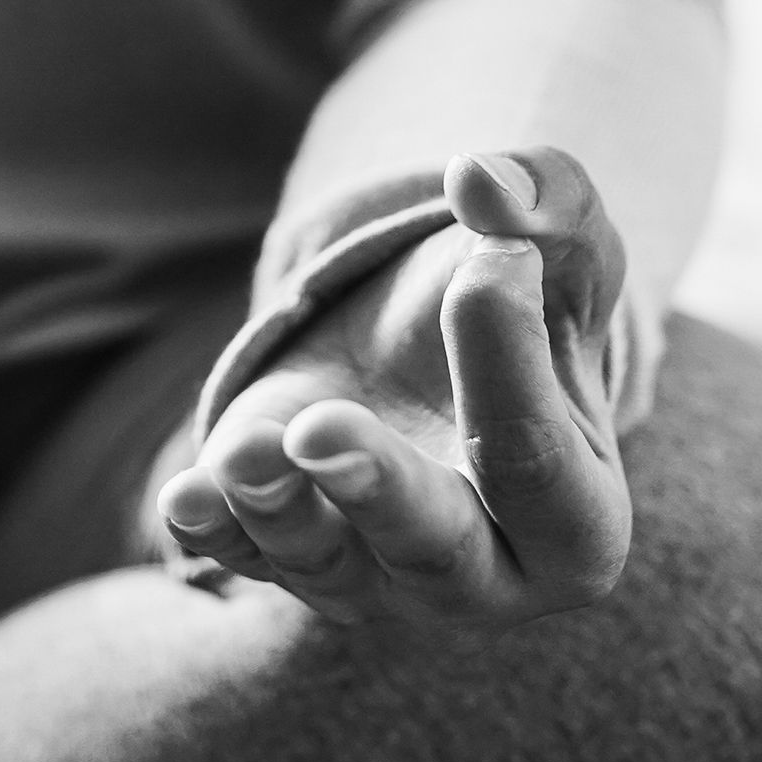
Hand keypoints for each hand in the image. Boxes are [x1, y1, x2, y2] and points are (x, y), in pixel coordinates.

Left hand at [157, 149, 631, 627]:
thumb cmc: (522, 315)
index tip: (490, 255)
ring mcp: (375, 582)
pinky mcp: (285, 558)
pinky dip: (211, 530)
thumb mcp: (564, 252)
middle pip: (431, 549)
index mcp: (576, 526)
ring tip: (242, 449)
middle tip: (318, 429)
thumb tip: (482, 179)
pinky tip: (185, 496)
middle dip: (373, 489)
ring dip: (273, 507)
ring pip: (321, 564)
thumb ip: (552, 203)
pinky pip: (242, 559)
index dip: (507, 358)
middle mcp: (481, 581)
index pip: (535, 461)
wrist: (426, 359)